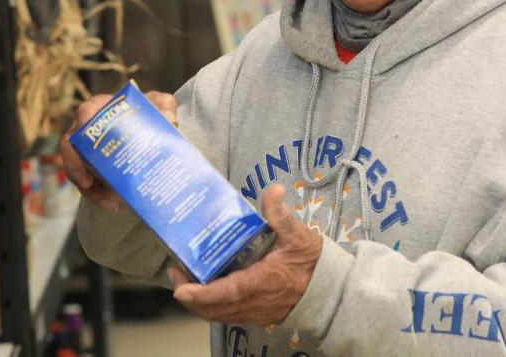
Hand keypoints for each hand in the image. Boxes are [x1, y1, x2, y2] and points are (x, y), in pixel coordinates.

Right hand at [59, 90, 178, 212]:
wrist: (150, 137)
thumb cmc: (149, 116)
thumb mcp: (158, 108)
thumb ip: (164, 105)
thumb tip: (168, 117)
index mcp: (102, 109)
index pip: (87, 111)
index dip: (84, 123)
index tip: (88, 135)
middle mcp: (88, 128)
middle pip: (70, 142)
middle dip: (75, 163)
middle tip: (87, 180)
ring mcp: (85, 150)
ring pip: (73, 166)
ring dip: (86, 185)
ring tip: (106, 199)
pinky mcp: (87, 169)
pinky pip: (83, 183)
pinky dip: (94, 194)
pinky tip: (110, 204)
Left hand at [168, 184, 322, 325]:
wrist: (330, 290)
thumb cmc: (312, 263)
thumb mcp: (298, 235)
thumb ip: (281, 214)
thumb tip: (273, 190)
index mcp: (262, 282)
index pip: (226, 292)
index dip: (201, 293)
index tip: (180, 288)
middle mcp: (255, 302)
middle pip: (214, 309)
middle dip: (189, 296)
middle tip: (175, 272)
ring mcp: (255, 311)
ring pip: (219, 315)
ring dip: (198, 302)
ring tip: (185, 279)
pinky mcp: (257, 314)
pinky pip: (228, 315)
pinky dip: (212, 306)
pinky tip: (206, 288)